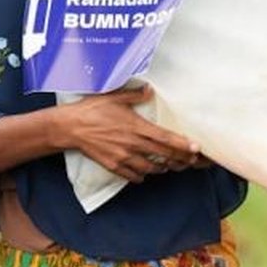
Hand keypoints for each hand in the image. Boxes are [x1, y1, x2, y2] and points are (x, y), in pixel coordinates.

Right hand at [57, 84, 204, 182]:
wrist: (70, 127)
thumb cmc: (92, 109)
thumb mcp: (115, 97)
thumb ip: (135, 95)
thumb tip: (149, 90)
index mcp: (137, 127)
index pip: (165, 138)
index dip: (182, 144)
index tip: (196, 149)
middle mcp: (133, 144)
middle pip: (163, 156)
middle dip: (180, 160)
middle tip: (190, 161)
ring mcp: (123, 157)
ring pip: (150, 168)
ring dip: (162, 168)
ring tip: (170, 166)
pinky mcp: (113, 166)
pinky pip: (133, 176)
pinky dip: (142, 176)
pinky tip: (145, 173)